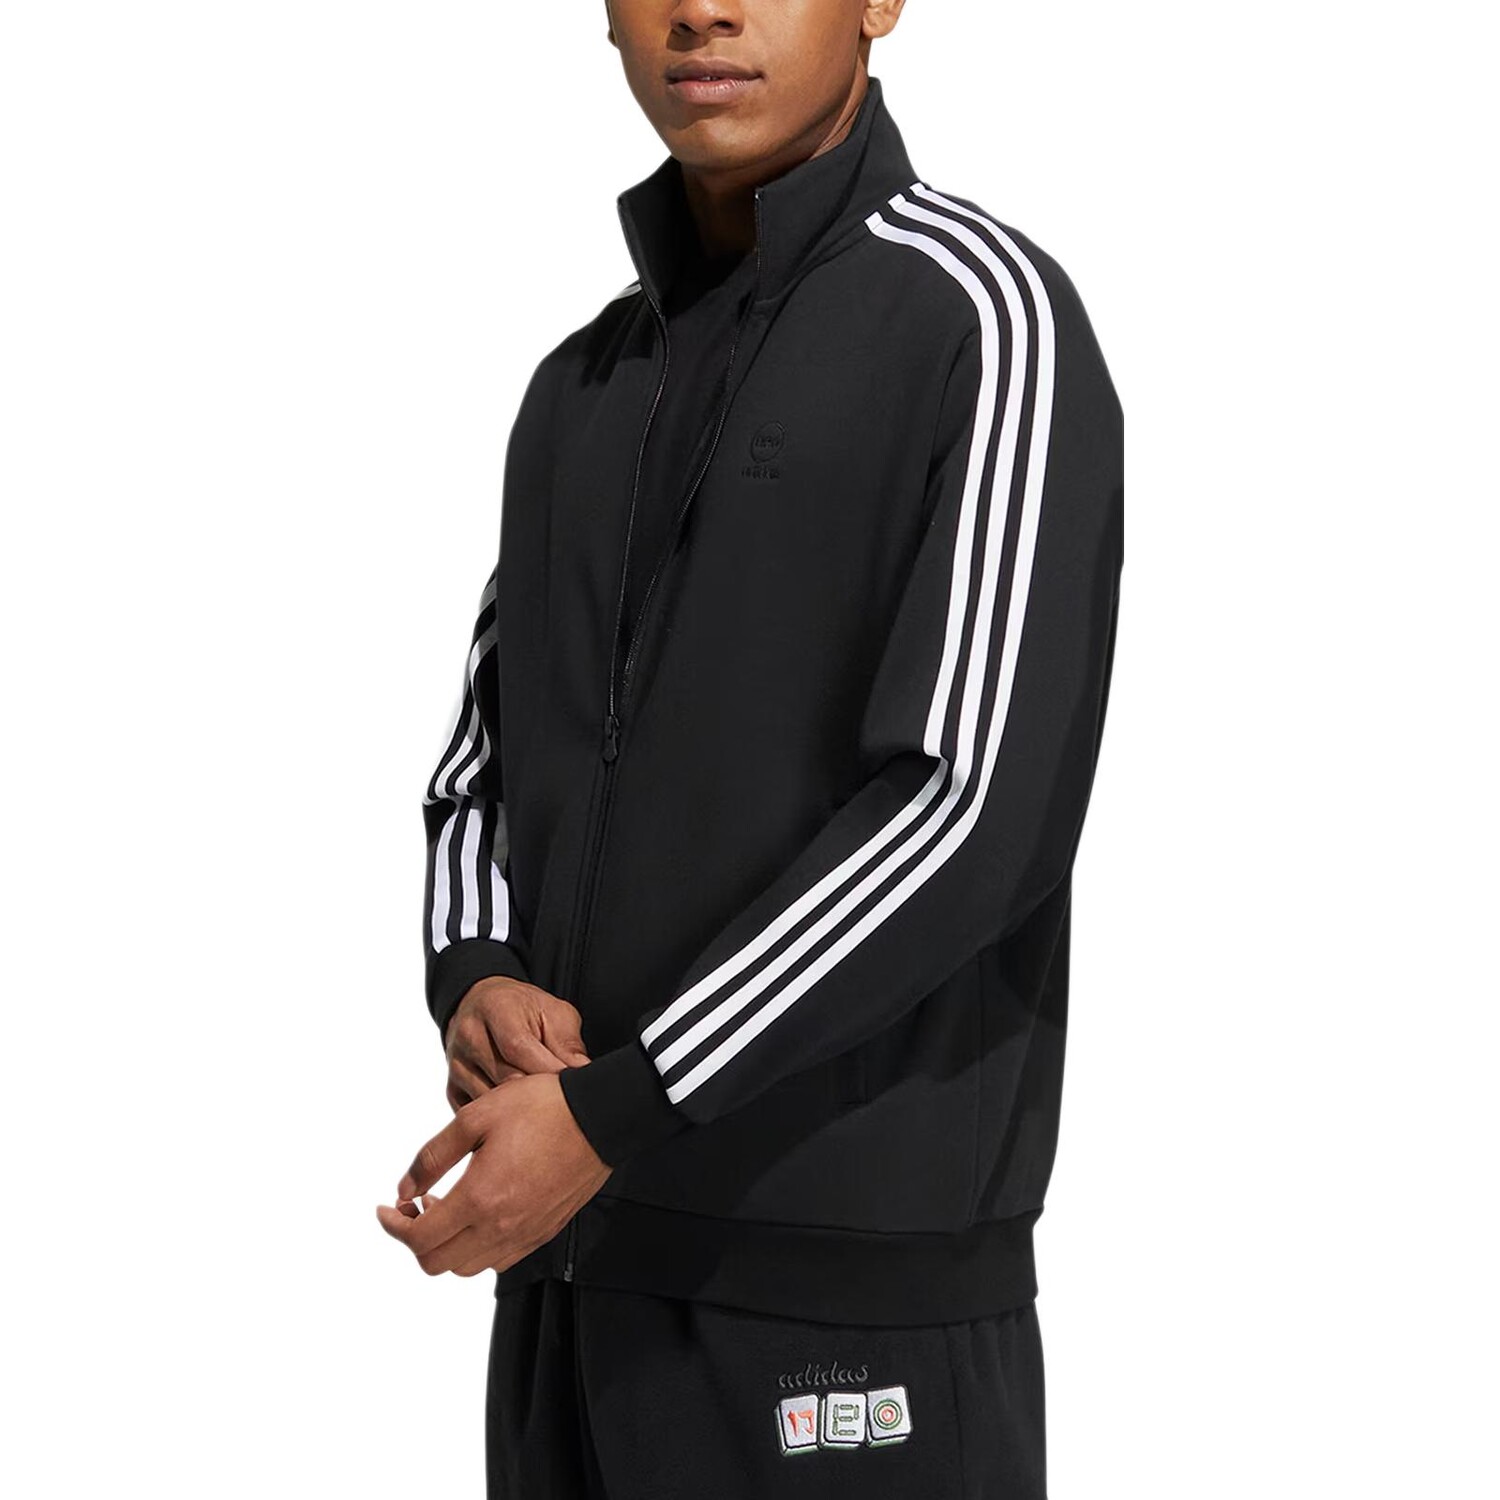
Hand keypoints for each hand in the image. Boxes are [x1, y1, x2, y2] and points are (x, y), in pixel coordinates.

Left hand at [375, 1072, 611, 1276]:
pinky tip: (481, 1213)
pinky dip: (477, 1247)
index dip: (394, 1226)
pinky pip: (499, 1259)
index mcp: (480, 1198)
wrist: (601, 1116)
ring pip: (467, 1267)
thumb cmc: (543, 1107)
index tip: (387, 1208)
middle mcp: (502, 1227)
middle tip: (417, 1204)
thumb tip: (404, 1187)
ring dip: (447, 1245)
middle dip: (416, 1238)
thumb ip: (433, 1156)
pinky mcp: (545, 1231)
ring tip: (449, 1206)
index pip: (419, 1239)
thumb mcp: (476, 1117)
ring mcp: (526, 1234)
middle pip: (437, 1263)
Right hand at [444, 976, 591, 1112]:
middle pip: (504, 1078)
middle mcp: (469, 1036)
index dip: (547, 1069)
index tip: (570, 1084)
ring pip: (490, 1102)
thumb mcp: (552, 1012)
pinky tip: (521, 1119)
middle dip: (537, 1094)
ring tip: (545, 1114)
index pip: (518, 1047)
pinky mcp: (452, 1088)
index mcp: (495, 1009)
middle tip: (562, 1104)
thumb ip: (566, 1041)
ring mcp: (457, 1065)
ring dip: (519, 1111)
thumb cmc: (524, 1010)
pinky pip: (477, 1115)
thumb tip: (581, 1072)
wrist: (484, 1006)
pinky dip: (500, 1121)